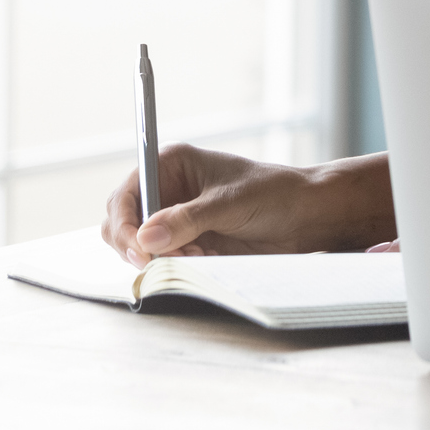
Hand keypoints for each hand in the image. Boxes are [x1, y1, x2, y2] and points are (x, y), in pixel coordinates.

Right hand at [99, 145, 393, 266]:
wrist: (307, 216)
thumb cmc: (275, 194)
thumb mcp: (230, 204)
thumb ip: (187, 220)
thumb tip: (145, 238)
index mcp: (172, 164)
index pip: (126, 193)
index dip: (125, 222)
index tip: (138, 248)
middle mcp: (168, 189)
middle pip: (121, 222)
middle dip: (136, 245)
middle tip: (162, 261)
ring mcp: (175, 218)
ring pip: (137, 246)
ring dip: (157, 257)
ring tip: (195, 256)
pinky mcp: (186, 242)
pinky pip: (161, 260)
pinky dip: (173, 266)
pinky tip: (203, 260)